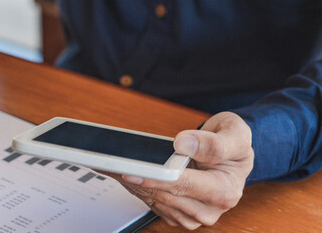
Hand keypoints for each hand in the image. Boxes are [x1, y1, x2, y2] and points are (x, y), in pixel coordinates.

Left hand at [110, 112, 253, 229]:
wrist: (229, 153)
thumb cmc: (231, 142)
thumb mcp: (234, 132)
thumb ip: (213, 141)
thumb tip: (185, 144)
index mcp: (224, 191)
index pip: (182, 185)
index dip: (155, 178)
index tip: (131, 171)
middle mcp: (209, 208)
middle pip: (164, 195)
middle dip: (138, 179)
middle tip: (113, 164)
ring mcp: (192, 214)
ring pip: (155, 201)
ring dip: (134, 185)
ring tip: (115, 166)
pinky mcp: (178, 214)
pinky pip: (153, 204)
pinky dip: (138, 188)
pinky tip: (126, 174)